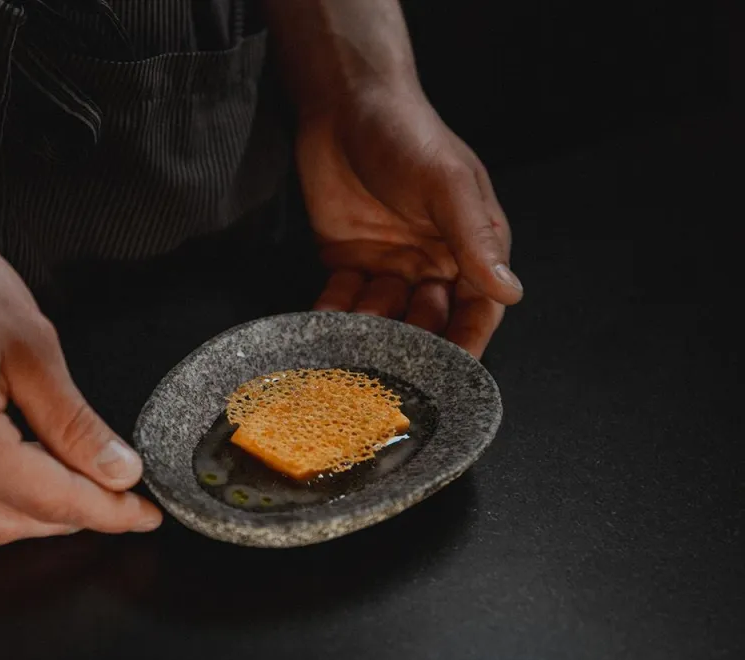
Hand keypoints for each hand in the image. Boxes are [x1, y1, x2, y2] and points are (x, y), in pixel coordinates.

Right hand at [0, 163, 162, 544]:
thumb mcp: (30, 344)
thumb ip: (75, 422)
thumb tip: (116, 471)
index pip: (50, 501)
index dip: (107, 511)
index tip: (144, 512)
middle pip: (11, 524)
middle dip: (72, 516)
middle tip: (121, 498)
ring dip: (32, 508)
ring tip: (78, 479)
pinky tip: (23, 463)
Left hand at [297, 84, 522, 356]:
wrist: (345, 106)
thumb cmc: (410, 136)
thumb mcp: (448, 186)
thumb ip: (475, 240)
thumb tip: (511, 291)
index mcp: (469, 246)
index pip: (477, 308)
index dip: (467, 343)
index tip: (453, 378)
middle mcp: (432, 262)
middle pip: (428, 321)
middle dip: (412, 345)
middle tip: (392, 368)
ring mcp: (388, 264)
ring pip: (384, 317)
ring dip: (370, 333)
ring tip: (353, 347)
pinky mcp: (347, 260)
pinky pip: (342, 300)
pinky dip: (333, 316)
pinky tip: (321, 329)